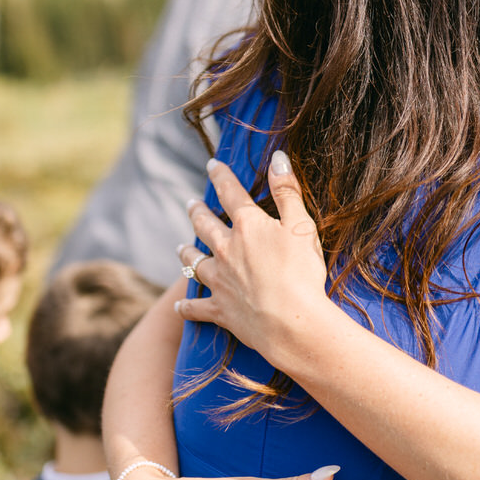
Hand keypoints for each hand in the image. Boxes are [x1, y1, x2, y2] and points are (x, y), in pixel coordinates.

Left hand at [177, 152, 336, 368]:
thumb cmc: (301, 272)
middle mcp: (226, 250)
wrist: (290, 322)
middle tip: (190, 205)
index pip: (231, 194)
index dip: (221, 177)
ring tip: (179, 248)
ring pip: (194, 262)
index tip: (212, 165)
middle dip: (197, 213)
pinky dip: (186, 306)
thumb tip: (277, 158)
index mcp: (247, 227)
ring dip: (186, 253)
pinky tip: (178, 305)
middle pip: (205, 226)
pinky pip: (195, 307)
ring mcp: (219, 281)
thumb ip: (287, 190)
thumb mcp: (300, 224)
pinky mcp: (219, 310)